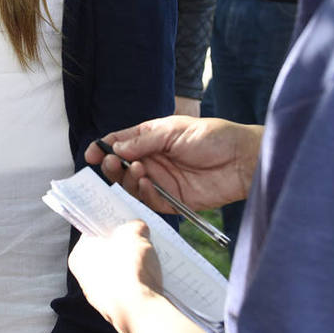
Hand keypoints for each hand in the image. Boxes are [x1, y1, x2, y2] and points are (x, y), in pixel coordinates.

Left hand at [68, 221, 163, 331]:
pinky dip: (139, 285)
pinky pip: (129, 291)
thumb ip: (134, 226)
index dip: (111, 225)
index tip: (125, 221)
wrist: (140, 311)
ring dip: (133, 267)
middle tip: (141, 239)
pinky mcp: (118, 312)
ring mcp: (100, 299)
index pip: (93, 234)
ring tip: (151, 259)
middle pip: (107, 254)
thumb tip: (138, 229)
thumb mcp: (133, 233)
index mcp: (79, 256)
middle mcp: (84, 279)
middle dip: (124, 246)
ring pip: (119, 274)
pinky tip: (153, 279)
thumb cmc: (129, 268)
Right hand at [86, 116, 262, 211]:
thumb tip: (116, 147)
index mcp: (152, 139)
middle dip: (112, 166)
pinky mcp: (173, 200)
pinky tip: (149, 183)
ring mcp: (162, 181)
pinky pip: (150, 201)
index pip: (121, 143)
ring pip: (132, 186)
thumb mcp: (174, 130)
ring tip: (136, 169)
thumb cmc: (213, 137)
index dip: (103, 147)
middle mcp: (154, 160)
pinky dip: (144, 193)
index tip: (91, 153)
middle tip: (110, 164)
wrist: (242, 160)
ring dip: (128, 179)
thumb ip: (144, 140)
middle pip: (121, 167)